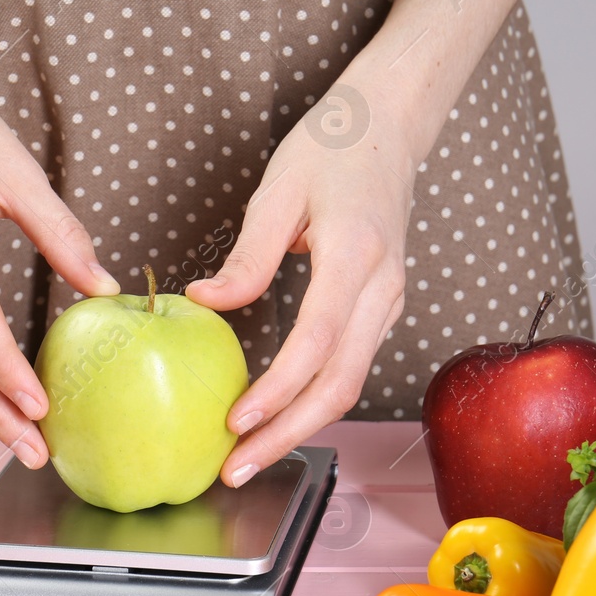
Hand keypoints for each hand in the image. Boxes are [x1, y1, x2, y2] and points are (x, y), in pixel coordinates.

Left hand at [187, 73, 422, 485]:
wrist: (388, 128)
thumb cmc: (331, 149)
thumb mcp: (278, 191)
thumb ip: (248, 255)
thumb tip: (207, 302)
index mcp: (356, 255)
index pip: (318, 342)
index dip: (278, 390)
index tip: (236, 421)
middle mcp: (382, 288)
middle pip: (340, 384)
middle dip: (287, 434)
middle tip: (235, 468)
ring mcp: (389, 303)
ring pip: (349, 385)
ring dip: (298, 427)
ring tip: (246, 455)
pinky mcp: (381, 310)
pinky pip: (348, 367)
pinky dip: (311, 401)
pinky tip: (272, 417)